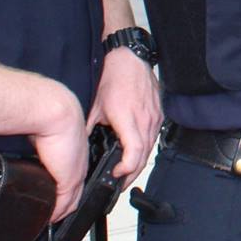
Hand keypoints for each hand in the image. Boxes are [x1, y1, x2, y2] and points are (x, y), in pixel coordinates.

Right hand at [30, 83, 91, 220]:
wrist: (53, 111)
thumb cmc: (47, 115)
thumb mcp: (46, 131)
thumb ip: (42, 143)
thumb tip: (28, 145)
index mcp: (75, 151)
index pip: (74, 176)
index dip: (67, 189)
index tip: (56, 198)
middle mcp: (78, 163)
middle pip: (76, 192)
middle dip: (65, 205)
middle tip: (52, 214)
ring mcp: (75, 172)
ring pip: (71, 201)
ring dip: (60, 212)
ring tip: (48, 219)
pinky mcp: (69, 180)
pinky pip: (63, 204)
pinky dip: (55, 213)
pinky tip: (48, 219)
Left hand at [86, 47, 162, 189]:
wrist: (130, 57)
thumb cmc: (114, 77)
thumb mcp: (95, 107)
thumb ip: (90, 129)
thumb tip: (81, 146)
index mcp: (128, 118)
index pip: (134, 153)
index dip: (126, 169)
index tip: (116, 174)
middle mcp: (145, 119)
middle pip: (143, 157)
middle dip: (132, 174)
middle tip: (120, 183)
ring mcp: (154, 117)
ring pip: (150, 148)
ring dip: (139, 162)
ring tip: (127, 172)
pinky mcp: (158, 114)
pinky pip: (153, 137)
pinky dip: (145, 148)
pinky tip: (136, 153)